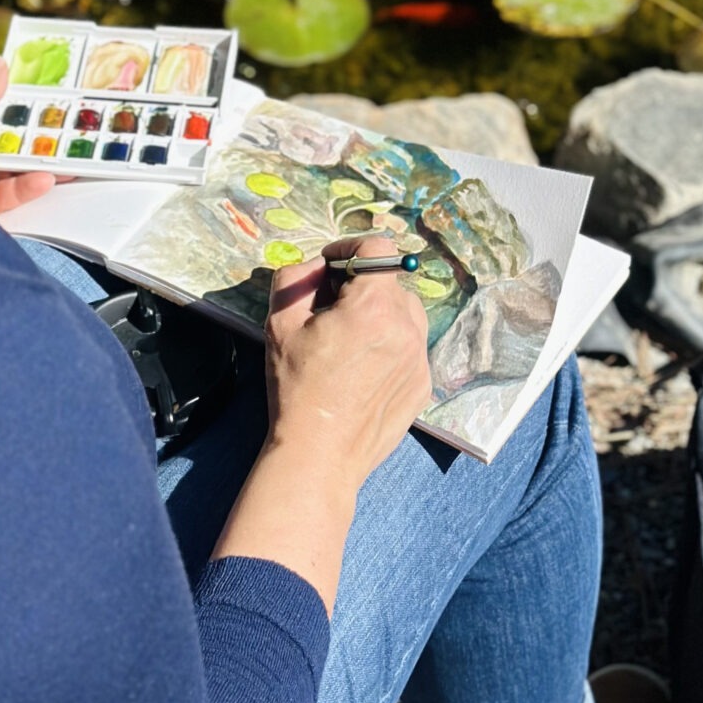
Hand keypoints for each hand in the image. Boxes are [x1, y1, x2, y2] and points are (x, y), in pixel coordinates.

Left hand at [0, 56, 55, 218]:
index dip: (16, 106)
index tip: (43, 102)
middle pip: (4, 140)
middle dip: (32, 137)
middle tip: (61, 131)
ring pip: (10, 167)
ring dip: (34, 162)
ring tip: (60, 156)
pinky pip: (10, 193)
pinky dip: (28, 186)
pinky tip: (43, 178)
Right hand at [262, 234, 431, 494]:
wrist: (319, 454)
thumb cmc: (296, 387)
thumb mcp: (280, 323)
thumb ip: (297, 277)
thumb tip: (318, 266)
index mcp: (373, 306)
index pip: (378, 248)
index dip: (350, 248)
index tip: (331, 264)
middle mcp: (406, 327)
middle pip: (391, 282)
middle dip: (363, 285)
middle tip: (332, 307)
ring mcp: (419, 359)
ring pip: (406, 314)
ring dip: (381, 314)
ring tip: (350, 341)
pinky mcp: (423, 385)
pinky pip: (410, 347)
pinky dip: (390, 346)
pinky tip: (363, 370)